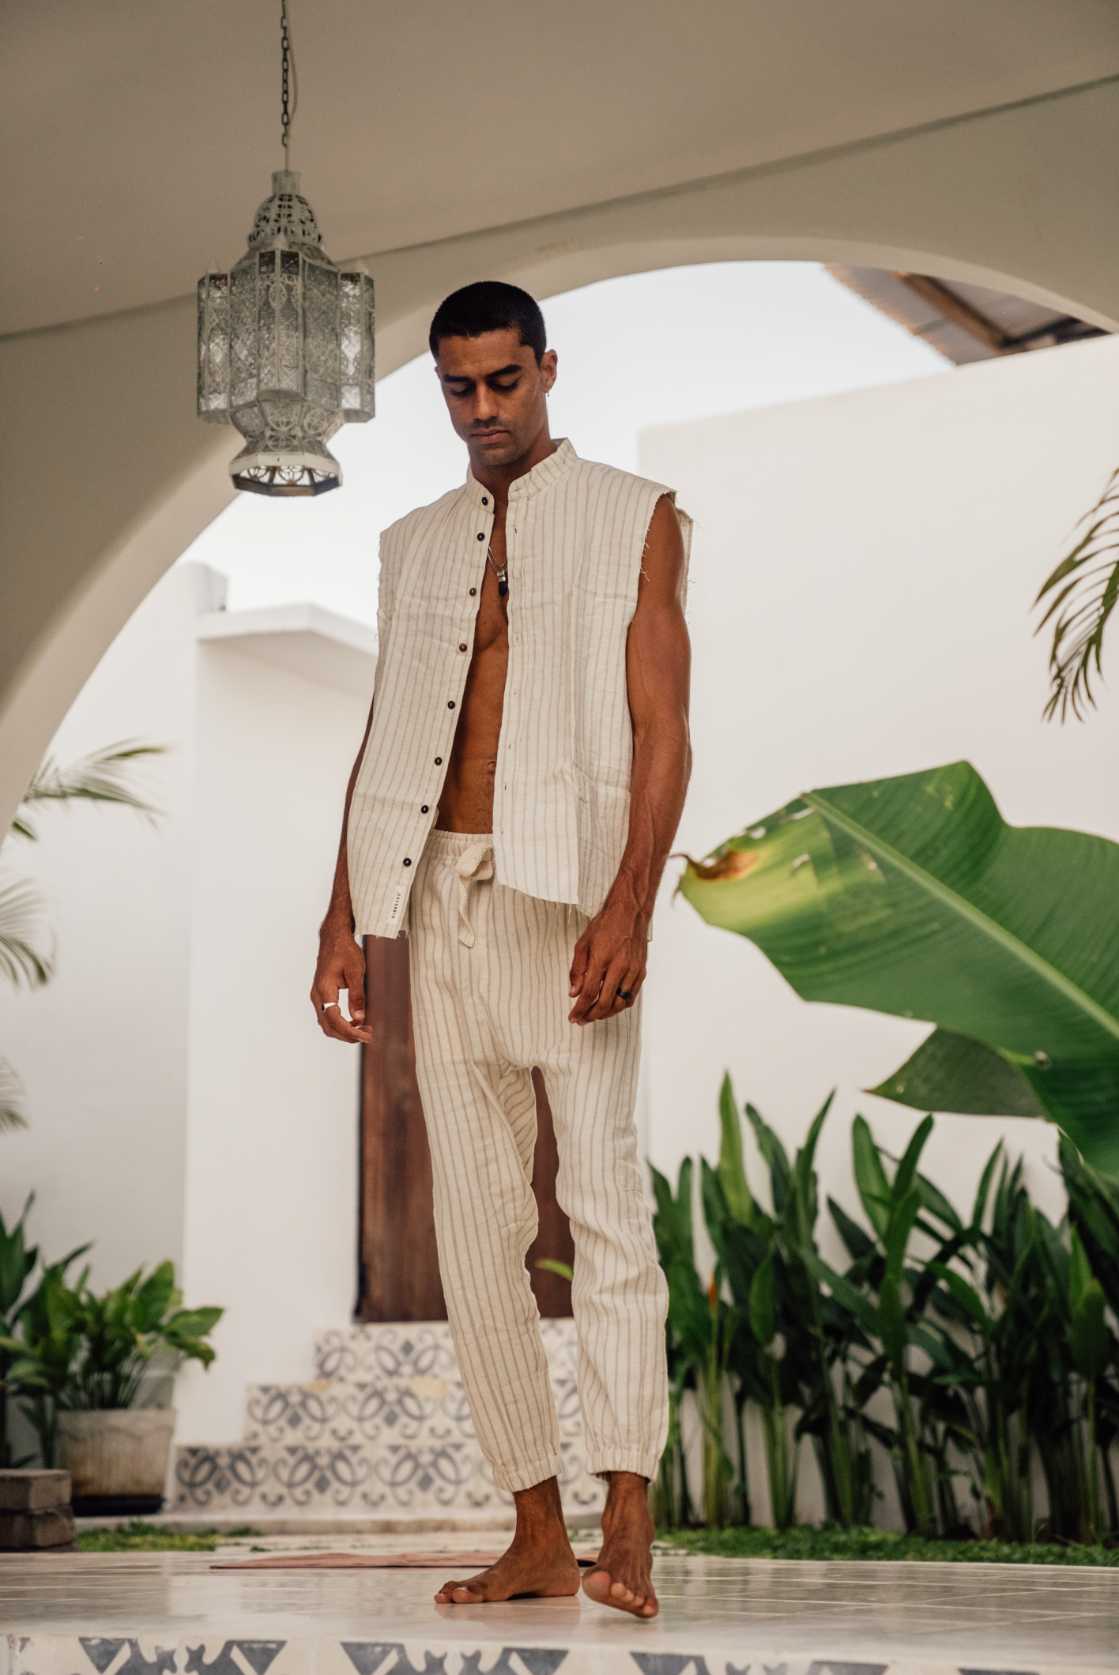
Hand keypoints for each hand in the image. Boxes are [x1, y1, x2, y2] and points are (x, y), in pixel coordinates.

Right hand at [311, 924, 372, 1045]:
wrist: (334, 938)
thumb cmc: (345, 951)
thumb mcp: (356, 971)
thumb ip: (357, 995)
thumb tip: (359, 1018)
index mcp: (324, 989)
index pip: (334, 1019)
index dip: (349, 1031)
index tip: (365, 1036)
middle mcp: (317, 995)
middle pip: (328, 1026)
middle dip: (347, 1035)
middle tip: (368, 1036)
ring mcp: (317, 996)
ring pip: (327, 1023)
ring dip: (344, 1031)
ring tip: (364, 1030)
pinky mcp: (321, 995)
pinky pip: (327, 1016)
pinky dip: (340, 1024)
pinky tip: (355, 1022)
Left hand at [568, 899, 647, 1024]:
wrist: (629, 912)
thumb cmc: (605, 925)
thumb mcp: (583, 944)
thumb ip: (577, 970)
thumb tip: (574, 992)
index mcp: (602, 959)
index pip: (589, 993)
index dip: (580, 1009)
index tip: (573, 1016)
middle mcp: (620, 967)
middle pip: (605, 1003)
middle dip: (591, 1015)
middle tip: (582, 1020)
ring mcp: (633, 970)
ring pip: (620, 1003)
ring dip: (606, 1013)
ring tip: (595, 1015)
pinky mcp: (641, 971)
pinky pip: (631, 996)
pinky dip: (621, 1005)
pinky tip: (612, 1006)